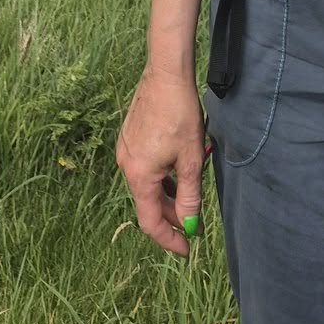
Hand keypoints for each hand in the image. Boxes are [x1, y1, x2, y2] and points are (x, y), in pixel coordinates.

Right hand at [116, 66, 208, 257]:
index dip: (169, 239)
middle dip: (172, 217)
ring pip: (147, 185)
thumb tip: (189, 225)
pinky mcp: (130, 137)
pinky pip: (145, 168)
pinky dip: (161, 178)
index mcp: (139, 175)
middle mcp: (126, 165)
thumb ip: (189, 196)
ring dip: (168, 196)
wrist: (165, 73)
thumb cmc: (180, 114)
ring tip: (191, 200)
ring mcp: (126, 150)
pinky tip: (178, 175)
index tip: (187, 250)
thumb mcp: (190, 159)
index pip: (150, 222)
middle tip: (196, 225)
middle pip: (148, 203)